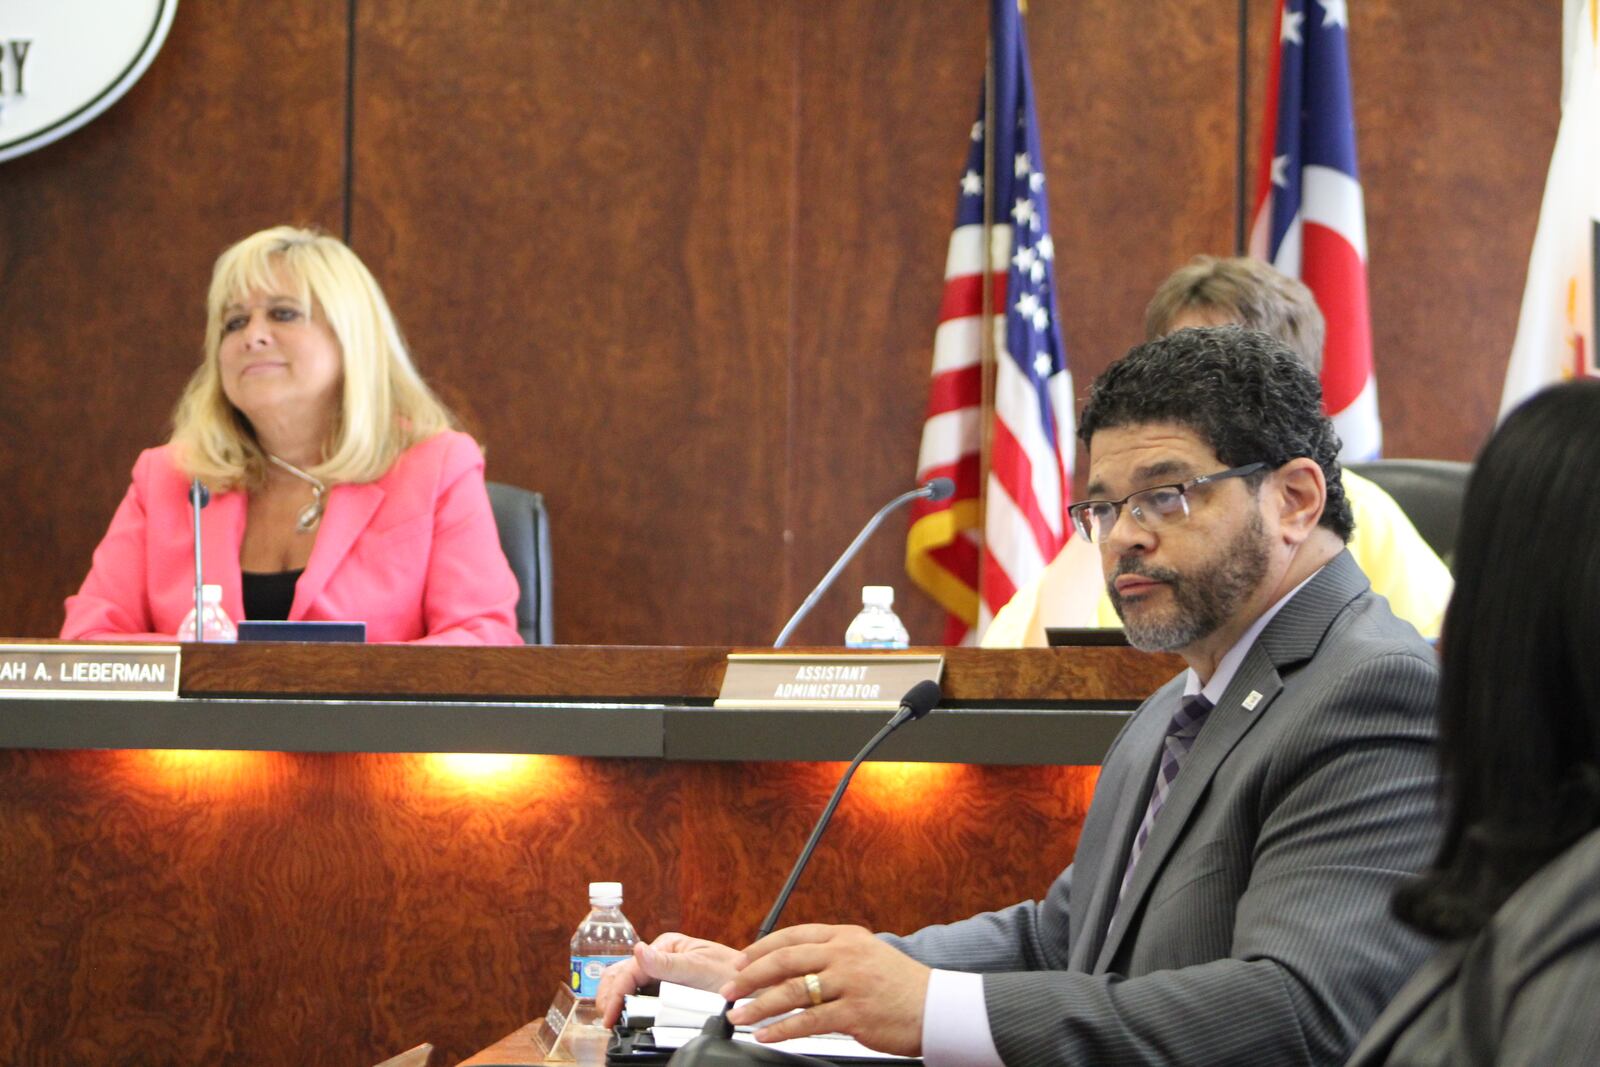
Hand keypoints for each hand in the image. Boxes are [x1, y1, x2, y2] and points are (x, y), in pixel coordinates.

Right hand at [595, 932, 741, 1026]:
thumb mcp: (699, 968)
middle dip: (609, 994)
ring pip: (627, 983)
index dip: (616, 992)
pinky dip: (627, 1003)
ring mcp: (663, 973)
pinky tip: (623, 1014)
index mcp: (666, 945)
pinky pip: (641, 995)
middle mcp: (661, 957)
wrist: (754, 989)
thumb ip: (667, 963)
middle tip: (605, 1019)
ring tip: (610, 1018)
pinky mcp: (668, 989)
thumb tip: (638, 950)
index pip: (630, 968)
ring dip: (615, 998)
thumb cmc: (732, 974)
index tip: (610, 1014)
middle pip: (622, 973)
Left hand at [721, 924, 929, 1056]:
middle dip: (750, 977)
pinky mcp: (854, 1013)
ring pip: (792, 992)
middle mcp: (845, 954)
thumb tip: (787, 968)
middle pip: (784, 960)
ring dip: (759, 1006)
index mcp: (845, 936)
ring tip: (739, 1016)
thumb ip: (832, 955)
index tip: (739, 963)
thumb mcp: (866, 955)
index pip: (792, 936)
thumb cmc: (900, 984)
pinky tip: (766, 1034)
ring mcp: (849, 983)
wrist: (937, 1006)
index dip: (760, 950)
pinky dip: (782, 1029)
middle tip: (729, 990)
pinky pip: (809, 1022)